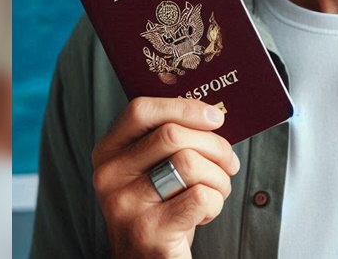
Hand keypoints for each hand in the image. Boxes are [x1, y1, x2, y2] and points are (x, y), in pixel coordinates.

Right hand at [92, 98, 240, 257]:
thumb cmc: (159, 212)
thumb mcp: (151, 171)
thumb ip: (167, 141)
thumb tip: (210, 115)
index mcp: (108, 153)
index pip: (140, 111)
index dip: (183, 107)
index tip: (213, 117)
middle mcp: (109, 176)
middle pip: (173, 135)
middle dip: (215, 146)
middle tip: (228, 163)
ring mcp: (126, 204)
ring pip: (190, 163)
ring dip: (219, 178)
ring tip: (216, 192)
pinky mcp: (149, 231)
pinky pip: (201, 196)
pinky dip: (216, 203)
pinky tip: (205, 214)